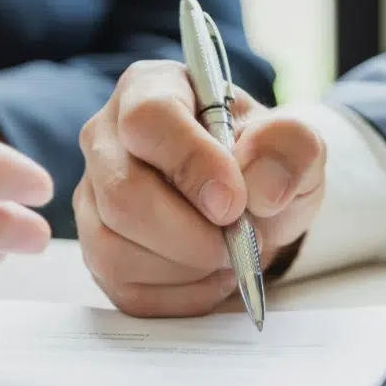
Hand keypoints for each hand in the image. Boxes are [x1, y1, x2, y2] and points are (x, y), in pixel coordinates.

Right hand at [74, 61, 325, 316]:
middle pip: (123, 195)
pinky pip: (124, 288)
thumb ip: (290, 147)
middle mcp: (105, 139)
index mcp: (148, 90)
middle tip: (241, 240)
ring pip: (114, 249)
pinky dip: (179, 295)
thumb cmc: (258, 163)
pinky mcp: (94, 248)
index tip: (233, 204)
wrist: (246, 204)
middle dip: (192, 235)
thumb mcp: (294, 144)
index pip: (149, 119)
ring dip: (187, 269)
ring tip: (227, 255)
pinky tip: (207, 274)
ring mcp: (91, 197)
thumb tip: (260, 187)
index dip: (191, 164)